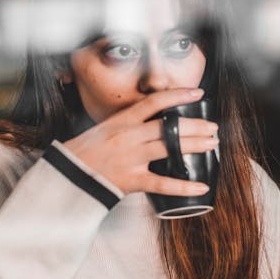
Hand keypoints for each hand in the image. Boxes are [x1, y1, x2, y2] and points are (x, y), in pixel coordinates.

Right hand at [63, 88, 217, 196]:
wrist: (67, 174)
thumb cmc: (85, 151)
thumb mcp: (104, 128)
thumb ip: (128, 124)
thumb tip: (154, 121)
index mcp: (121, 121)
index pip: (154, 102)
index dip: (178, 95)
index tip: (197, 92)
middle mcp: (128, 137)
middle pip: (168, 127)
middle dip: (194, 125)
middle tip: (212, 127)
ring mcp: (131, 158)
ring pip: (169, 148)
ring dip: (194, 145)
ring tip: (211, 144)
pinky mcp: (132, 181)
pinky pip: (163, 183)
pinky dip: (184, 186)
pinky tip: (201, 186)